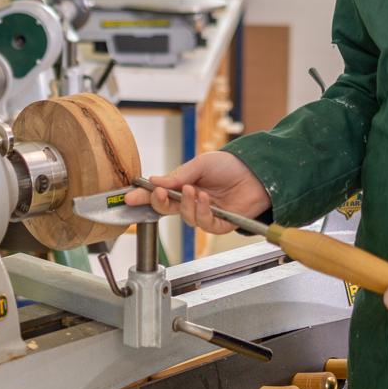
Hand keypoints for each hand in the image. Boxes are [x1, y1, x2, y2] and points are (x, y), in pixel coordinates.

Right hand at [124, 150, 268, 234]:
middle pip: (168, 210)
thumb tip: (155, 180)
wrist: (258, 171)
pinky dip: (202, 211)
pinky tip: (205, 199)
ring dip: (187, 204)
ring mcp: (206, 214)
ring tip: (194, 190)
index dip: (144, 197)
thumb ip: (178, 175)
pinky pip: (205, 224)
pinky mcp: (221, 224)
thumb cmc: (231, 166)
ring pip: (186, 218)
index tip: (129, 196)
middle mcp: (192, 203)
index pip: (160, 195)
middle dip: (160, 203)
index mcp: (184, 187)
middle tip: (159, 194)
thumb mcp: (201, 164)